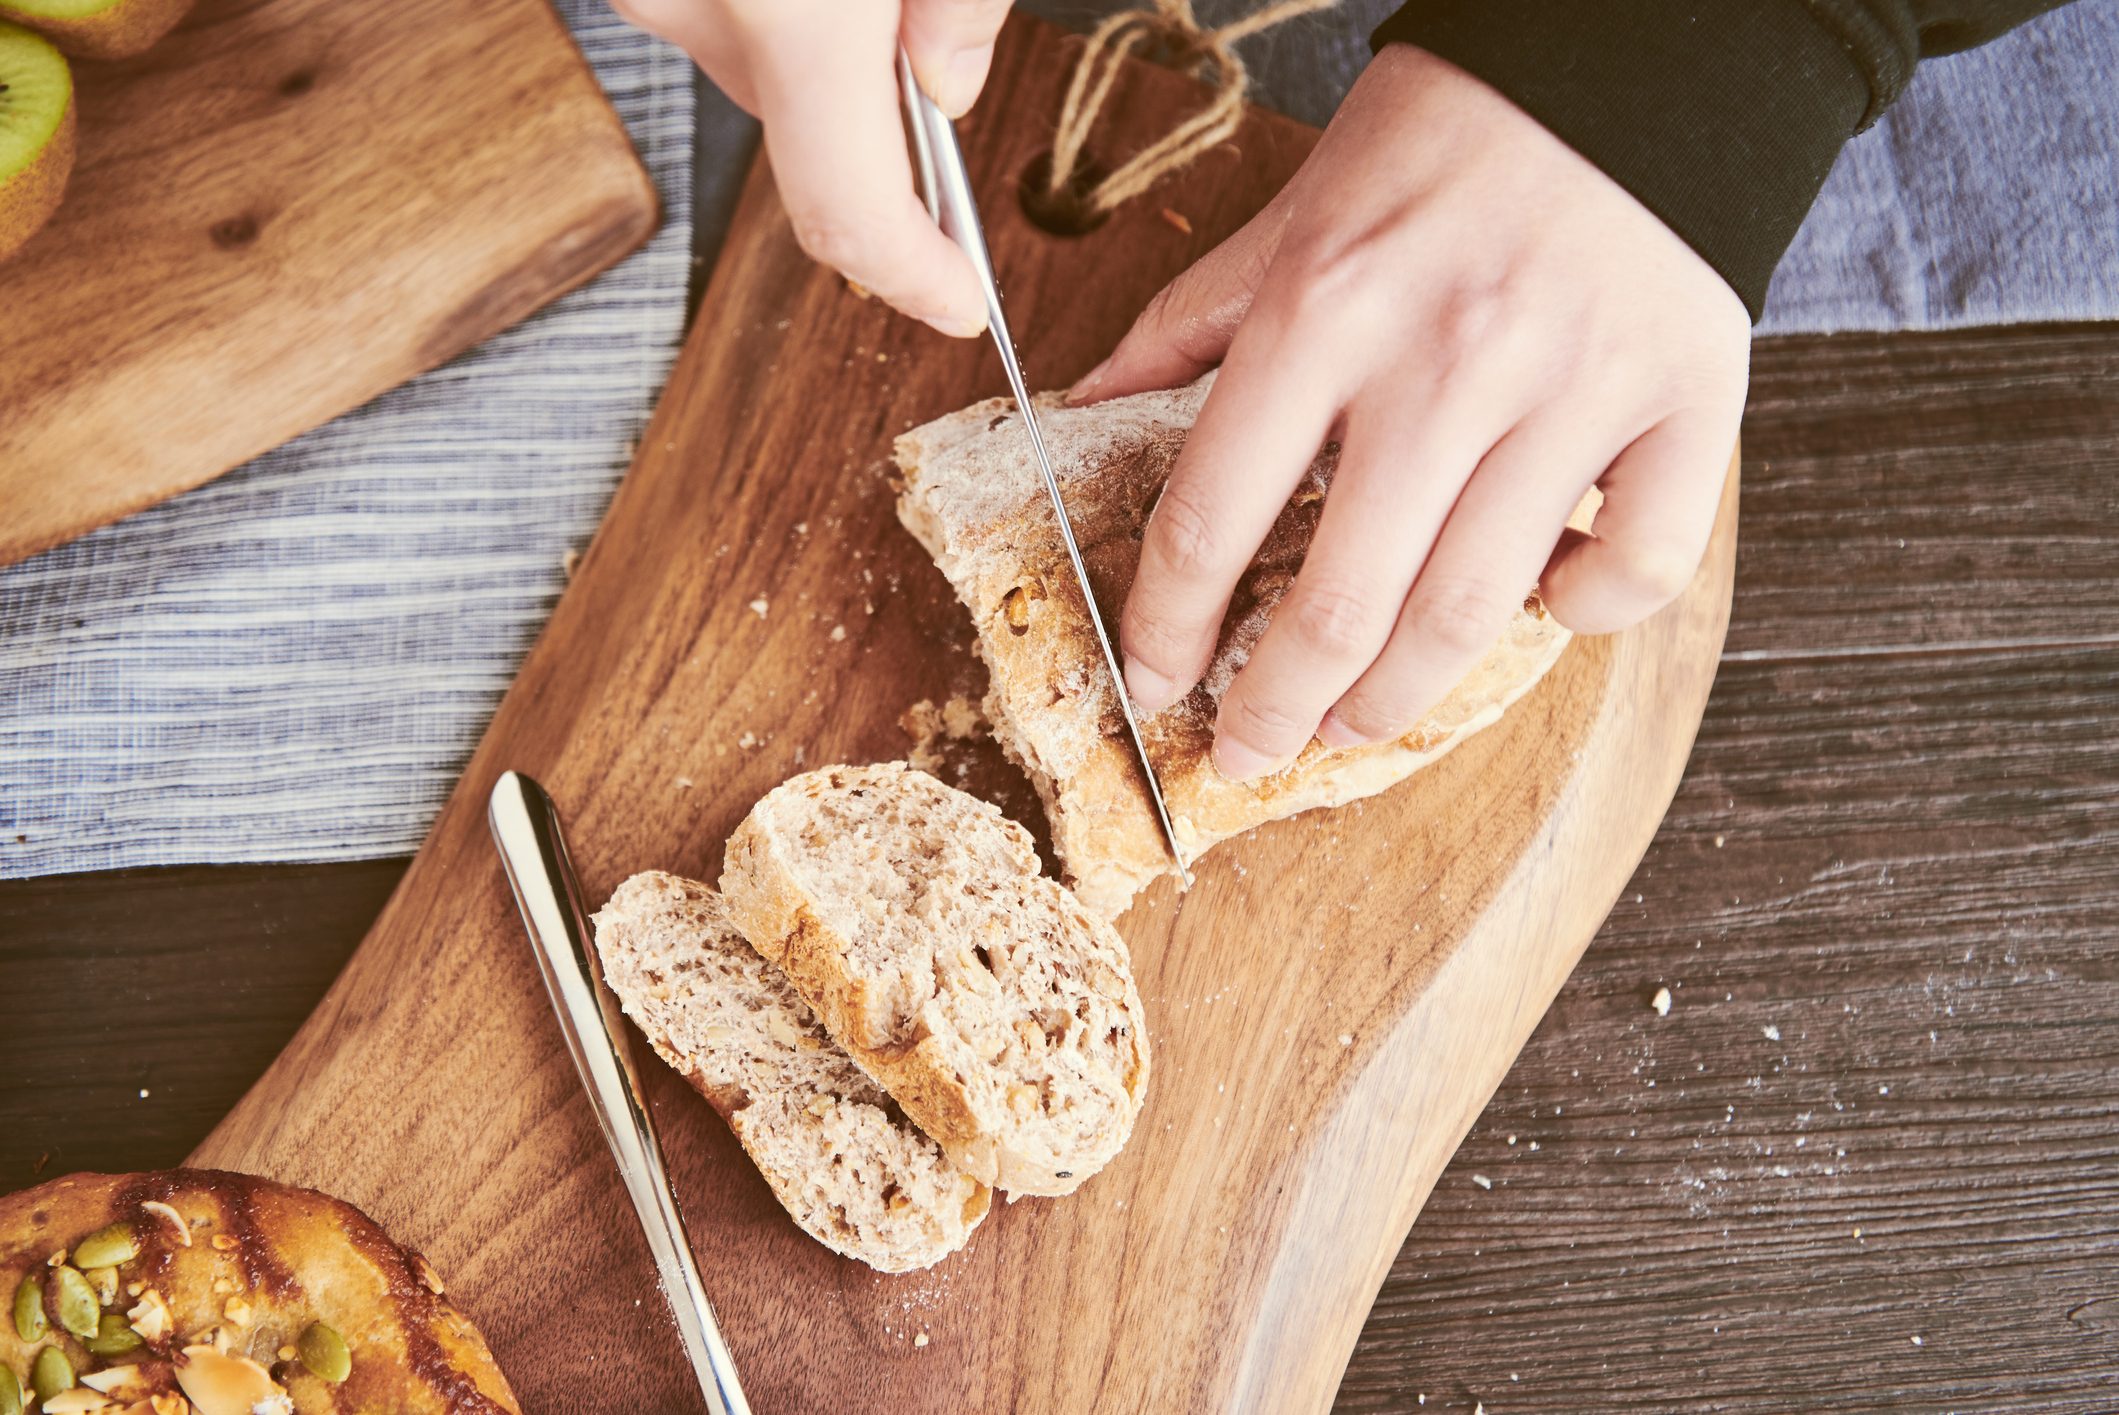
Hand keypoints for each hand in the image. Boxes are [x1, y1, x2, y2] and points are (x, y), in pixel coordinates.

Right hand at [610, 0, 1009, 336]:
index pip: (850, 214)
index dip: (913, 277)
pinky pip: (711, 13)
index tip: (959, 302)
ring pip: (753, 69)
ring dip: (814, 45)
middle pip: (801, 138)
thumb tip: (951, 87)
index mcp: (782, 5)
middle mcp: (687, 3)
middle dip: (876, 116)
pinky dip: (762, 1)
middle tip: (926, 47)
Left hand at [1072, 46, 1749, 780]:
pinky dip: (1583, 616)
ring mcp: (1572, 388)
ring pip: (1474, 610)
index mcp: (1324, 307)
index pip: (1211, 515)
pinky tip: (1540, 610)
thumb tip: (1086, 406)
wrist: (1629, 54)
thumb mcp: (1294, 209)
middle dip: (1273, 708)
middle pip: (1339, 600)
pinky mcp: (1686, 398)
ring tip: (1351, 724)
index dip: (1168, 626)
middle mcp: (1445, 359)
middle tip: (1247, 750)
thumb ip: (1190, 319)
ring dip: (1397, 699)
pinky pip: (1634, 565)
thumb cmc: (1447, 133)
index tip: (1155, 680)